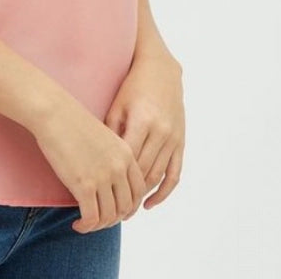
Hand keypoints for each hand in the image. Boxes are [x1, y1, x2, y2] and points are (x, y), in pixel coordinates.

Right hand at [32, 93, 147, 232]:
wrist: (54, 113)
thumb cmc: (72, 121)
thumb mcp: (103, 137)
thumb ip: (112, 157)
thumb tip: (109, 182)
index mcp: (126, 153)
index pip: (139, 190)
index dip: (130, 206)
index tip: (118, 211)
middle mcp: (119, 167)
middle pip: (126, 206)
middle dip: (114, 218)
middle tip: (100, 220)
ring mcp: (103, 177)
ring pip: (110, 216)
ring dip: (99, 226)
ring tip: (87, 224)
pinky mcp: (85, 186)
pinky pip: (92, 218)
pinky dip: (86, 227)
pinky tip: (77, 225)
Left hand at [104, 52, 184, 212]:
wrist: (161, 70)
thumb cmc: (132, 86)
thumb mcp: (117, 105)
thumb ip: (111, 132)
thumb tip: (99, 162)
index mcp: (143, 121)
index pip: (127, 159)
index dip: (115, 178)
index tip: (99, 192)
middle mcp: (161, 131)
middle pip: (143, 172)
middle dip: (127, 192)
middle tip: (110, 209)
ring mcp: (174, 138)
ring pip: (158, 175)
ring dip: (143, 195)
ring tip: (126, 209)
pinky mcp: (181, 142)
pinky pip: (175, 174)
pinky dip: (164, 192)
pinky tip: (150, 204)